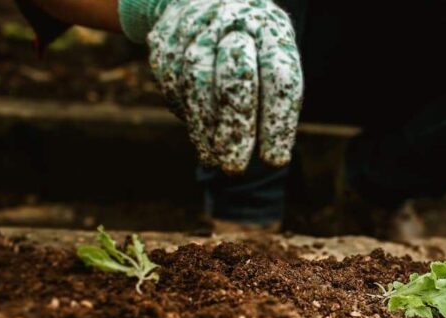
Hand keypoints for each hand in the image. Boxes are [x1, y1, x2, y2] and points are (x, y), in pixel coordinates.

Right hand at [133, 0, 302, 172]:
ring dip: (205, 129)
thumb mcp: (272, 54)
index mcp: (270, 28)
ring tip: (215, 159)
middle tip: (236, 168)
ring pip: (197, 83)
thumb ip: (272, 94)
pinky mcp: (165, 39)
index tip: (275, 160)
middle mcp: (233, 20)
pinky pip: (173, 84)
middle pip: (235, 79)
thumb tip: (270, 154)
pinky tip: (200, 135)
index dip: (278, 123)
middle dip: (235, 129)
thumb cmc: (251, 40)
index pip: (280, 79)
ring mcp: (195, 26)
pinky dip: (188, 114)